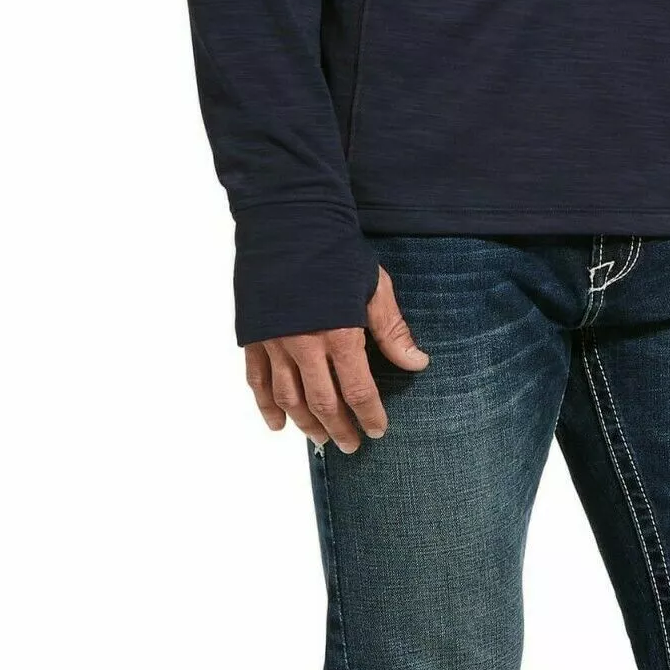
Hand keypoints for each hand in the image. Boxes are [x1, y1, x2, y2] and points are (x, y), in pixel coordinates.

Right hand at [243, 265, 429, 449]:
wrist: (288, 223)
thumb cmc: (336, 252)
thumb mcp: (373, 286)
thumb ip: (392, 330)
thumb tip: (417, 363)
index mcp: (340, 334)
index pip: (357, 390)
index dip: (369, 414)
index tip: (377, 431)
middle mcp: (305, 346)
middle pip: (322, 402)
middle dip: (339, 428)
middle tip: (350, 445)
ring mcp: (275, 344)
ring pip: (289, 399)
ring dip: (305, 424)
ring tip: (320, 439)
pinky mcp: (253, 337)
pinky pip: (258, 382)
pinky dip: (266, 407)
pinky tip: (277, 424)